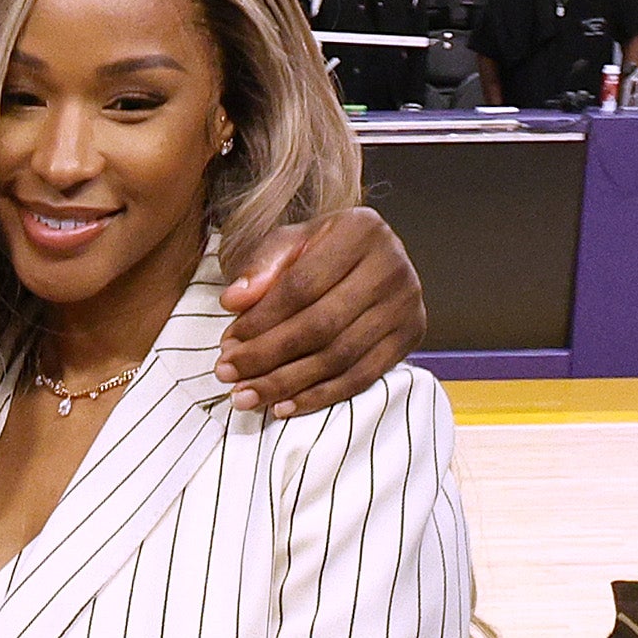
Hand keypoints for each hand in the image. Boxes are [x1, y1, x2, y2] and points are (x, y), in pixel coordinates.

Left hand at [217, 207, 424, 414]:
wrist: (374, 259)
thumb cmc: (324, 250)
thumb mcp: (292, 243)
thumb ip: (261, 266)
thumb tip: (233, 301)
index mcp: (361, 231)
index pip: (301, 286)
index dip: (260, 320)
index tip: (226, 344)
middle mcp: (392, 267)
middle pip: (320, 326)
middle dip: (267, 356)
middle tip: (227, 375)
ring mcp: (407, 304)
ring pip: (339, 357)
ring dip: (287, 383)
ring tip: (247, 396)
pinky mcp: (412, 336)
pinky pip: (362, 377)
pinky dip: (320, 397)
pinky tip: (285, 406)